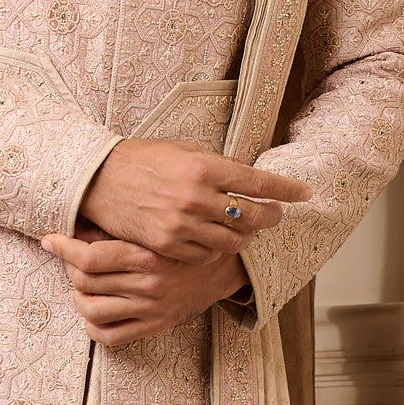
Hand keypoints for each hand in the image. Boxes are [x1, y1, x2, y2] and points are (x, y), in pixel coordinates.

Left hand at [41, 223, 250, 346]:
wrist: (223, 266)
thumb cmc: (183, 239)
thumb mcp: (155, 224)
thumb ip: (119, 224)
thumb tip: (77, 219)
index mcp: (147, 254)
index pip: (89, 257)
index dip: (62, 248)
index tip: (50, 240)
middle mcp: (148, 284)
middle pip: (85, 282)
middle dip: (68, 267)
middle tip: (67, 257)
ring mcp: (151, 308)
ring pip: (92, 310)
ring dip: (77, 297)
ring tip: (79, 285)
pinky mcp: (155, 326)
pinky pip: (111, 337)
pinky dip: (93, 327)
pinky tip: (93, 312)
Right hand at [78, 137, 309, 262]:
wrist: (98, 179)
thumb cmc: (142, 159)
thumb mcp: (183, 149)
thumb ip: (217, 164)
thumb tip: (248, 175)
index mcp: (203, 166)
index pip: (258, 181)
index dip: (286, 189)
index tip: (304, 193)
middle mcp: (195, 197)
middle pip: (252, 215)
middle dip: (271, 216)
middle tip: (275, 214)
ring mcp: (181, 224)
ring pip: (233, 240)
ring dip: (245, 236)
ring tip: (245, 229)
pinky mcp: (166, 244)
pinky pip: (206, 255)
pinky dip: (216, 249)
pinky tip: (216, 240)